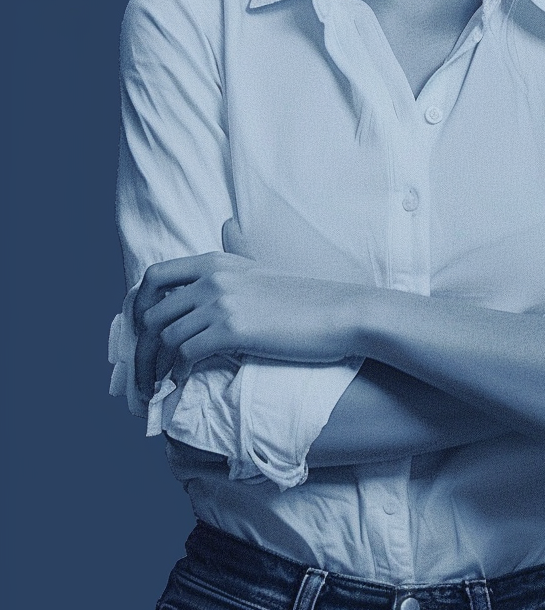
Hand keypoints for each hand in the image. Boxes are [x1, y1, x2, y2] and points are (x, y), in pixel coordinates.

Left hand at [133, 253, 358, 398]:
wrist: (341, 313)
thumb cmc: (306, 297)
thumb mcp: (264, 265)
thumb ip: (239, 248)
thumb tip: (228, 224)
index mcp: (216, 260)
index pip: (155, 276)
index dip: (139, 306)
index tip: (140, 333)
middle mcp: (213, 278)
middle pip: (152, 312)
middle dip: (141, 347)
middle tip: (143, 371)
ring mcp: (222, 303)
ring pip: (165, 337)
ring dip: (155, 366)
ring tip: (159, 385)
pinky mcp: (233, 331)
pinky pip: (186, 355)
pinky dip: (178, 374)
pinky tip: (182, 384)